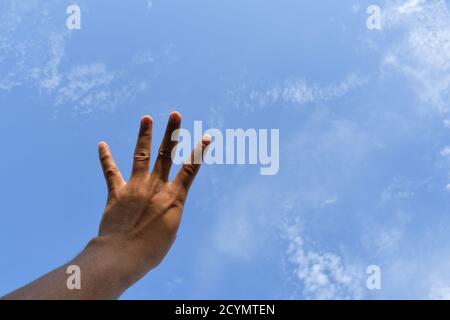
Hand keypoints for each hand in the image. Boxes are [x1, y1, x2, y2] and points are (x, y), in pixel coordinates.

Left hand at [91, 112, 210, 284]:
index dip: (200, 152)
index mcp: (174, 198)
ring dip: (144, 135)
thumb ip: (168, 213)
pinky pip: (111, 172)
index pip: (191, 169)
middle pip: (166, 154)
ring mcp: (135, 187)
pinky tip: (101, 144)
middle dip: (172, 133)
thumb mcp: (170, 231)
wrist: (123, 256)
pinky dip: (106, 158)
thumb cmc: (151, 251)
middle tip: (175, 114)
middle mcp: (156, 187)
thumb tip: (164, 206)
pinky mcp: (117, 193)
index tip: (207, 136)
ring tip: (146, 118)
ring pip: (142, 155)